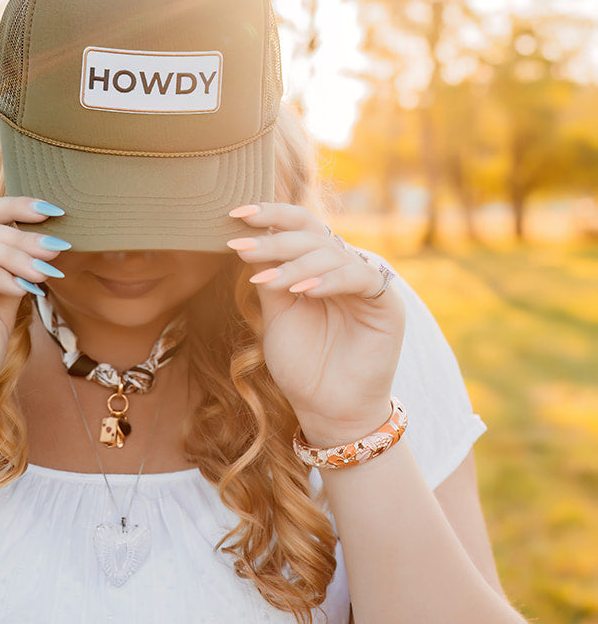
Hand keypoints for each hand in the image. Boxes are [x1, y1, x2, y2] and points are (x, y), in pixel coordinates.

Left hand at [227, 203, 404, 446]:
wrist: (326, 408)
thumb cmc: (302, 364)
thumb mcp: (277, 314)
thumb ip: (270, 277)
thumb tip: (248, 239)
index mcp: (319, 267)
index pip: (300, 227)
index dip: (271, 215)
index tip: (236, 214)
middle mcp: (344, 268)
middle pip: (312, 235)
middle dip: (274, 239)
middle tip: (242, 246)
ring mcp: (366, 283)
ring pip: (332, 253)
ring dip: (295, 264)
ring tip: (266, 280)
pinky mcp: (386, 304)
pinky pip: (360, 277)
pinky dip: (329, 280)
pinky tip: (302, 290)